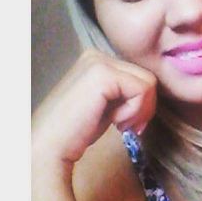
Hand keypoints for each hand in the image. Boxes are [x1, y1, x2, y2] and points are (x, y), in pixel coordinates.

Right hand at [32, 49, 156, 171]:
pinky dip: (135, 111)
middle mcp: (97, 55)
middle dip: (143, 107)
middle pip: (146, 77)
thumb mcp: (106, 104)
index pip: (138, 75)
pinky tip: (115, 121)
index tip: (127, 123)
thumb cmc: (76, 131)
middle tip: (125, 127)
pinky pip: (142, 89)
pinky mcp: (104, 73)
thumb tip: (151, 92)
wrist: (50, 146)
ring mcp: (99, 61)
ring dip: (140, 110)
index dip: (141, 102)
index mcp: (96, 60)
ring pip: (148, 82)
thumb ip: (124, 92)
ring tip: (118, 123)